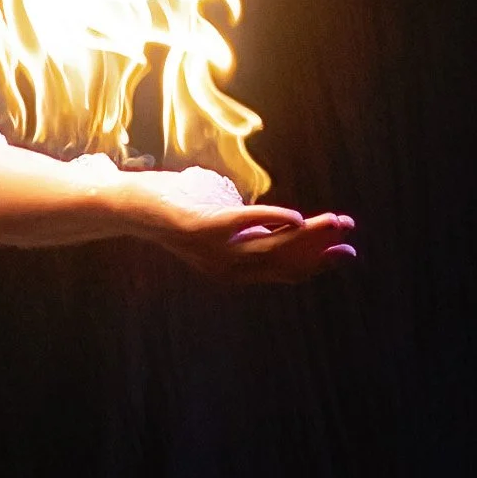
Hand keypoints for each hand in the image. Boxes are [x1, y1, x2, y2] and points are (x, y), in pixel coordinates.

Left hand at [139, 165, 357, 284]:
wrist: (126, 205)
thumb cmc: (175, 207)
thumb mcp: (220, 219)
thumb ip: (249, 225)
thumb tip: (280, 220)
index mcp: (233, 268)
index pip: (283, 272)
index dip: (317, 264)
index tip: (346, 253)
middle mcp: (224, 267)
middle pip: (282, 263)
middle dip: (320, 251)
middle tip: (350, 239)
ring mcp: (211, 250)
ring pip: (268, 247)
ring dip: (306, 235)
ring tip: (333, 222)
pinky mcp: (199, 228)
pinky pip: (239, 226)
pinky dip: (268, 221)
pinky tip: (295, 218)